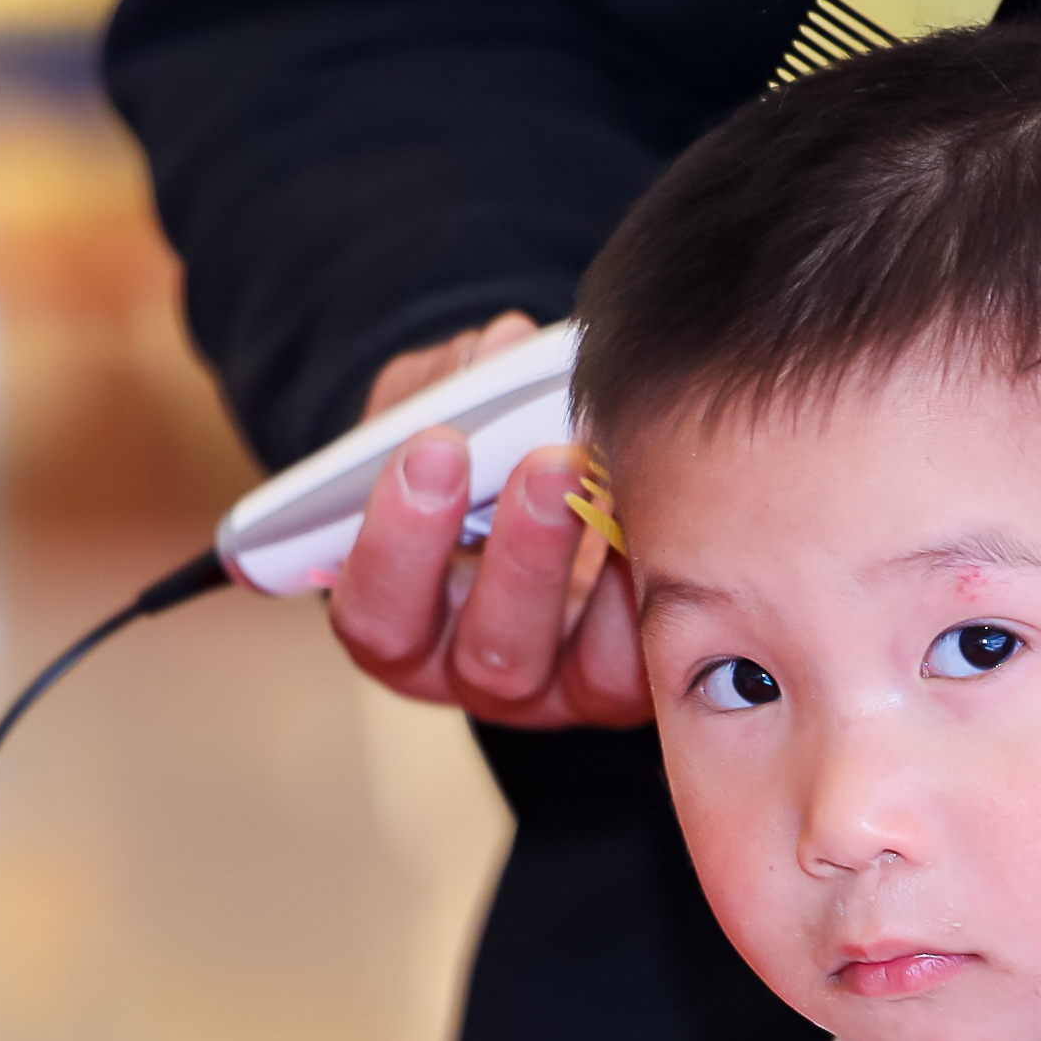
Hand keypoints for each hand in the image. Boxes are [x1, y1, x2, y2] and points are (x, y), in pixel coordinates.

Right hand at [324, 312, 647, 730]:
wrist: (561, 484)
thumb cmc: (476, 456)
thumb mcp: (439, 413)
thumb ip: (446, 386)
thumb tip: (499, 352)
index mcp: (399, 617)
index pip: (376, 611)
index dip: (399, 542)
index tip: (436, 448)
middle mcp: (470, 669)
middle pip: (485, 653)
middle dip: (517, 558)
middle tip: (545, 464)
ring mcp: (554, 688)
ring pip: (586, 659)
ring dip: (592, 567)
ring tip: (610, 475)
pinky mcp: (623, 684)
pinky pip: (640, 658)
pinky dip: (650, 580)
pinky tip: (665, 504)